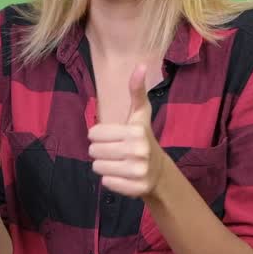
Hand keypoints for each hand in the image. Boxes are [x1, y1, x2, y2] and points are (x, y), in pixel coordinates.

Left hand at [87, 65, 167, 198]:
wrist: (158, 171)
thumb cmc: (142, 137)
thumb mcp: (140, 114)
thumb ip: (136, 91)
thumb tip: (140, 65)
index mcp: (136, 131)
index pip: (94, 134)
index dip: (99, 136)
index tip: (112, 137)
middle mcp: (139, 151)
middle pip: (94, 151)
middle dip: (100, 151)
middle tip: (114, 151)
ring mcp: (139, 171)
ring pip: (98, 167)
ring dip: (103, 165)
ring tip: (117, 163)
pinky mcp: (136, 188)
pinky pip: (106, 182)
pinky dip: (110, 179)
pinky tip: (121, 175)